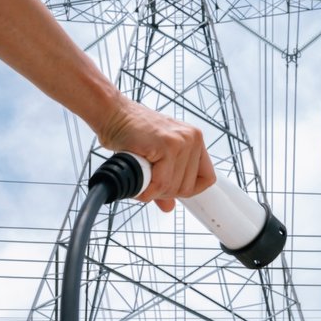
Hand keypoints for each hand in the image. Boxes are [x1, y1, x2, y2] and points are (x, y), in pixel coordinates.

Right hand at [95, 98, 215, 211]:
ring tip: (141, 176)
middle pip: (188, 187)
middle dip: (165, 192)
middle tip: (148, 182)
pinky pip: (161, 182)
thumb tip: (170, 207)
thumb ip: (166, 181)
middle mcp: (193, 139)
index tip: (168, 189)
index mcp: (195, 140)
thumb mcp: (156, 157)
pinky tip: (138, 180)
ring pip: (174, 187)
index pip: (206, 178)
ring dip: (154, 190)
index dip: (186, 190)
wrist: (113, 114)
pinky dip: (147, 189)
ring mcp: (182, 141)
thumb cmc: (132, 132)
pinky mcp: (167, 145)